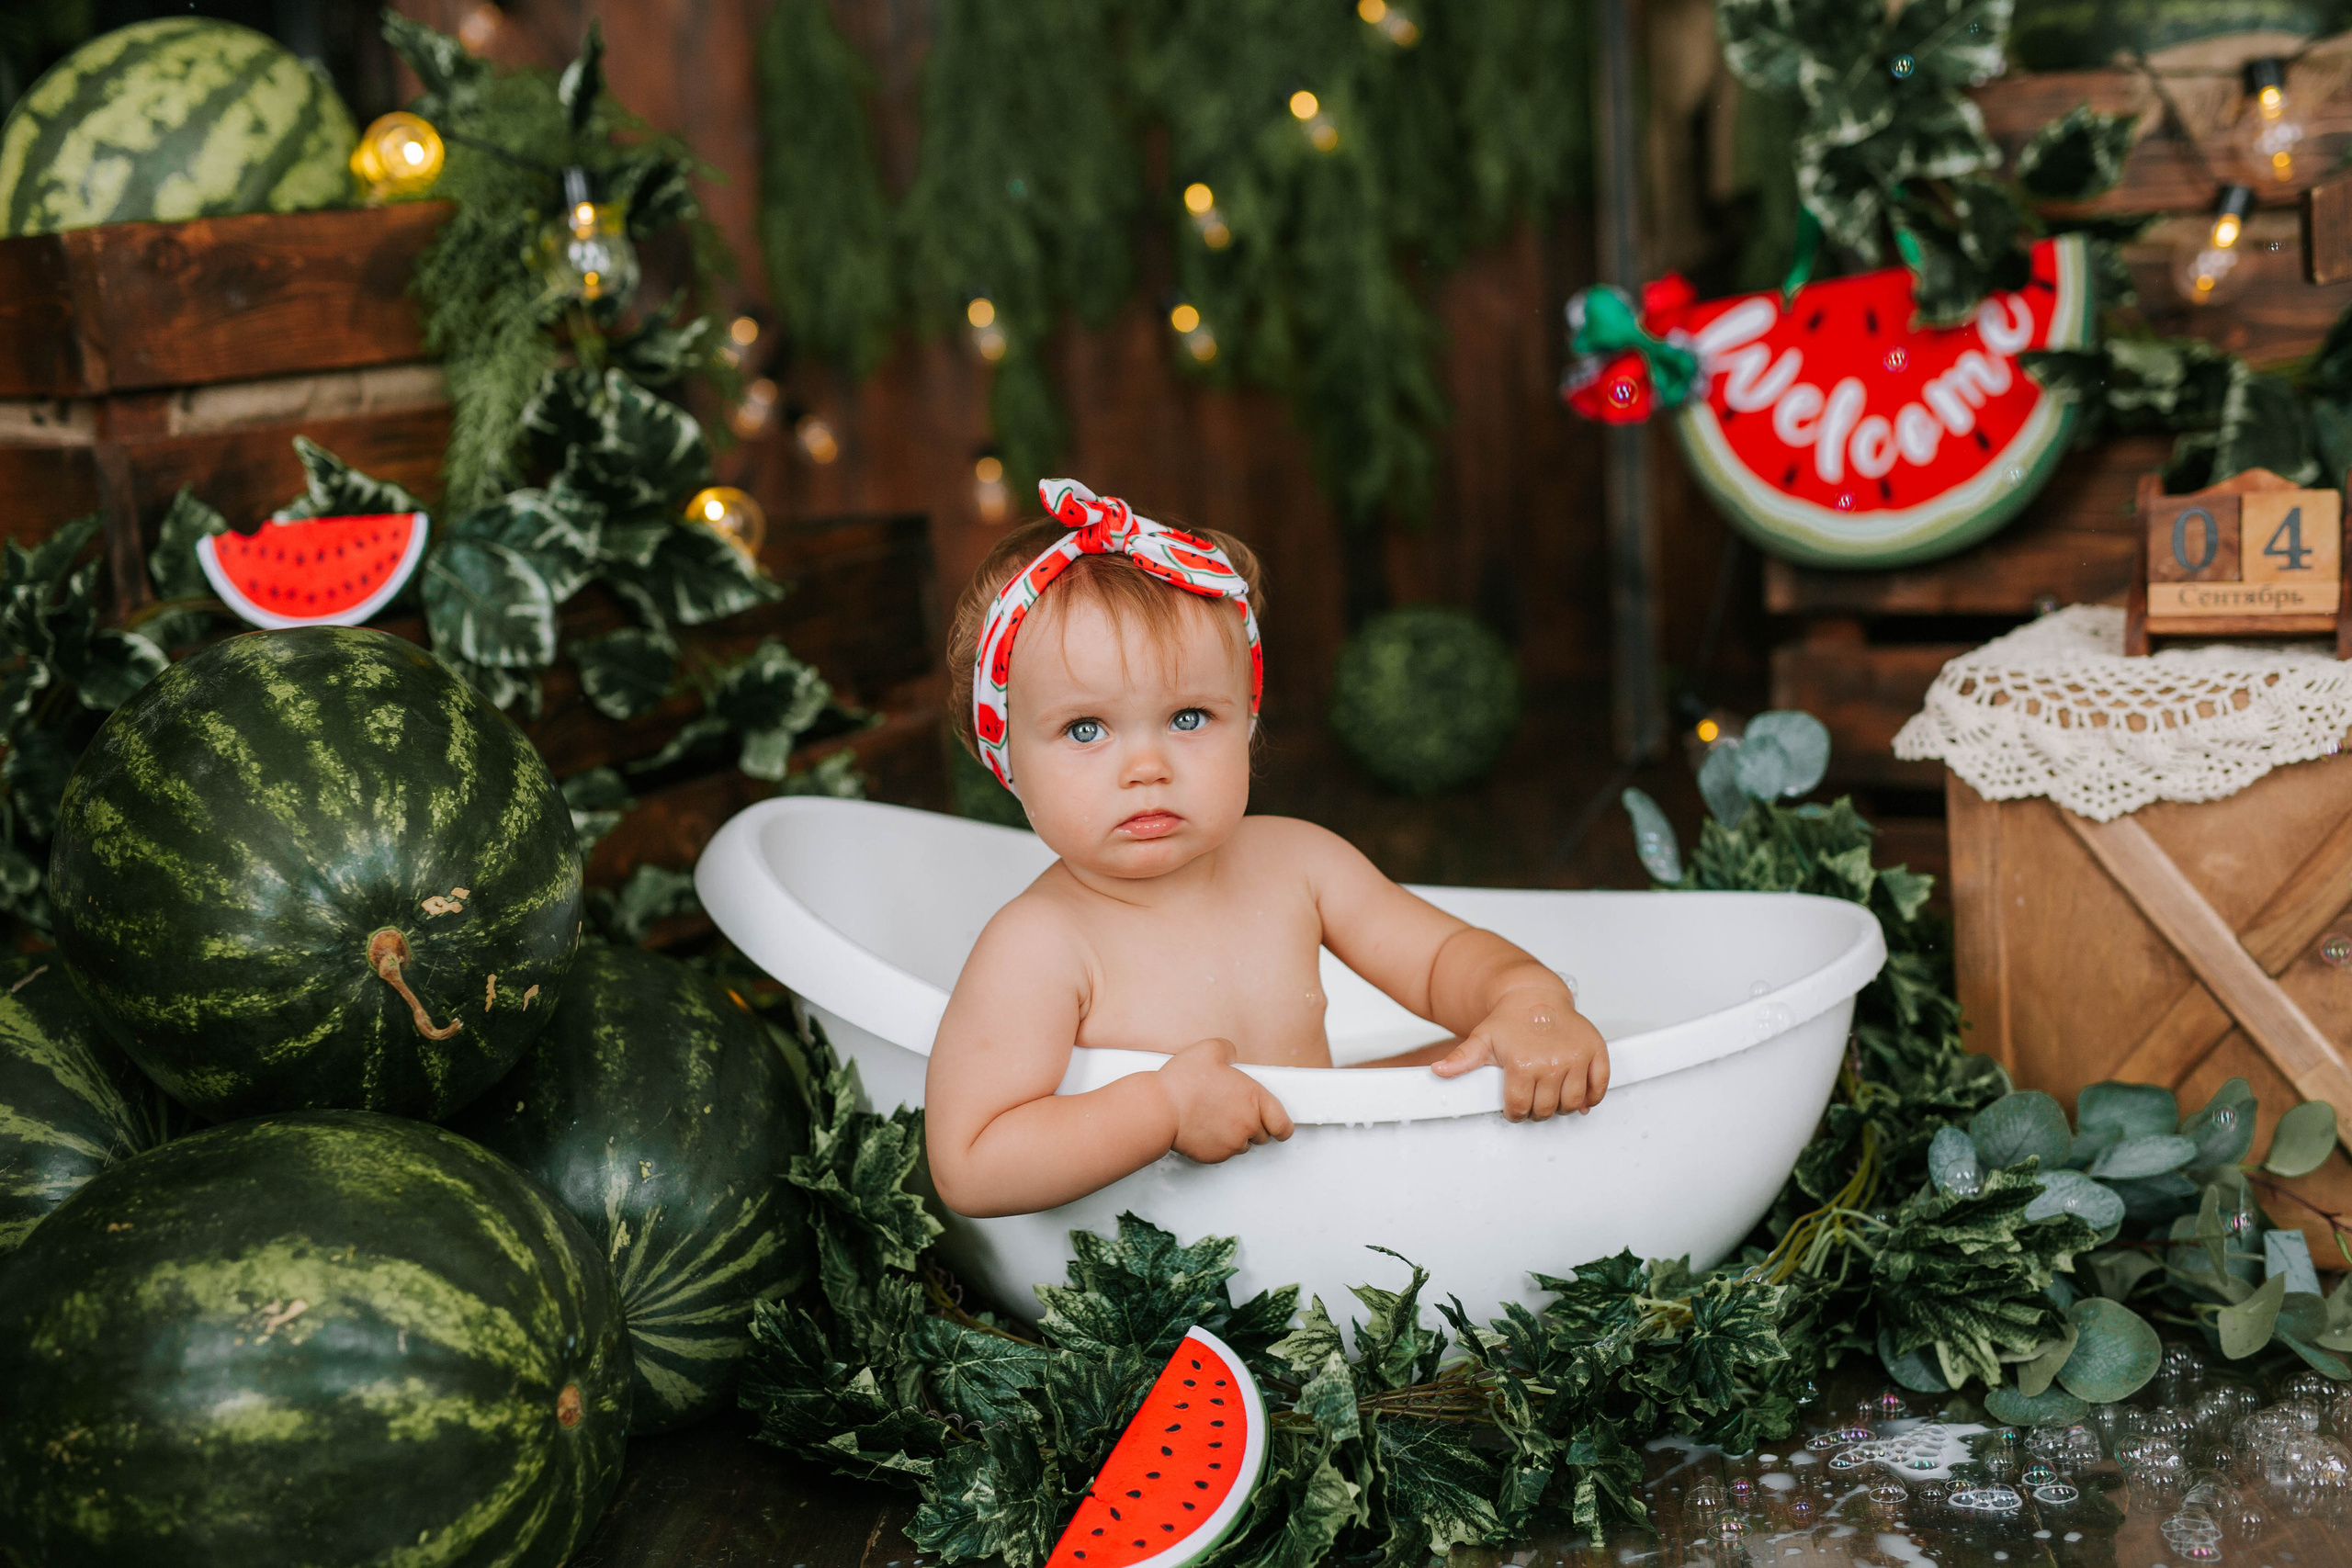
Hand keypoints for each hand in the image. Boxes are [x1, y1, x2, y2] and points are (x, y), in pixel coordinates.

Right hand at [1156, 1037, 1294, 1161]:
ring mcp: (1231, 1143)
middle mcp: (1247, 1124)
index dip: (1281, 1125)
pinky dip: (1218, 1144)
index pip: (1283, 1124)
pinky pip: (1223, 1153)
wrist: (1160, 1109)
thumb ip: (1228, 1050)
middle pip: (1263, 1134)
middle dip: (1252, 1124)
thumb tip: (1230, 1055)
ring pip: (1242, 1144)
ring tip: (1215, 1117)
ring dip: (1235, 1135)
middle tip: (1233, 1110)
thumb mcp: (1210, 1049)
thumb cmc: (1183, 1082)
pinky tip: (1204, 1127)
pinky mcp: (1215, 1156)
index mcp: (1254, 1099)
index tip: (1278, 1124)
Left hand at [1431, 988, 1608, 1120]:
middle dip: (1536, 1110)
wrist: (1533, 995)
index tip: (1514, 1107)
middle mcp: (1551, 1062)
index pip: (1519, 1107)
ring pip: (1572, 1103)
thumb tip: (1438, 1071)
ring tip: (1551, 1098)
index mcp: (1522, 1063)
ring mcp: (1576, 1057)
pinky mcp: (1595, 1051)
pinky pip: (1600, 1086)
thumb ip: (1462, 1059)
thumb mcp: (1482, 1039)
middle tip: (1531, 1101)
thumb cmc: (1508, 1020)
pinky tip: (1581, 1098)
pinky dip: (1592, 1097)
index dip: (1514, 1111)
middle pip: (1545, 1109)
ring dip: (1561, 1107)